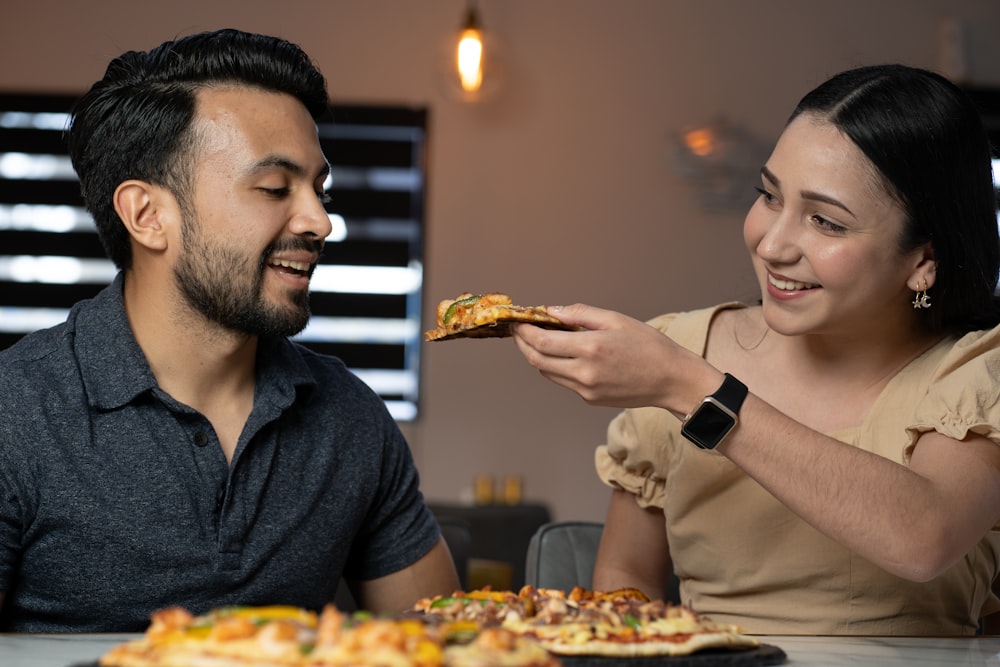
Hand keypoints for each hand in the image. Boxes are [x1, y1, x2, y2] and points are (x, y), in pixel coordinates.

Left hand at [512, 303, 710, 411]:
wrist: (672, 380)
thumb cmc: (649, 346)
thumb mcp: (616, 320)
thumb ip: (580, 314)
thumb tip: (551, 311)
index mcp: (591, 348)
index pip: (541, 342)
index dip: (524, 332)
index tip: (518, 321)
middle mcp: (584, 373)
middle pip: (537, 360)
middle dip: (523, 344)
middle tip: (520, 330)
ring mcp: (586, 390)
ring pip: (547, 372)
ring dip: (538, 356)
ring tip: (541, 338)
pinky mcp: (590, 399)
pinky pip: (564, 381)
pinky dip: (557, 366)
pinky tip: (565, 354)